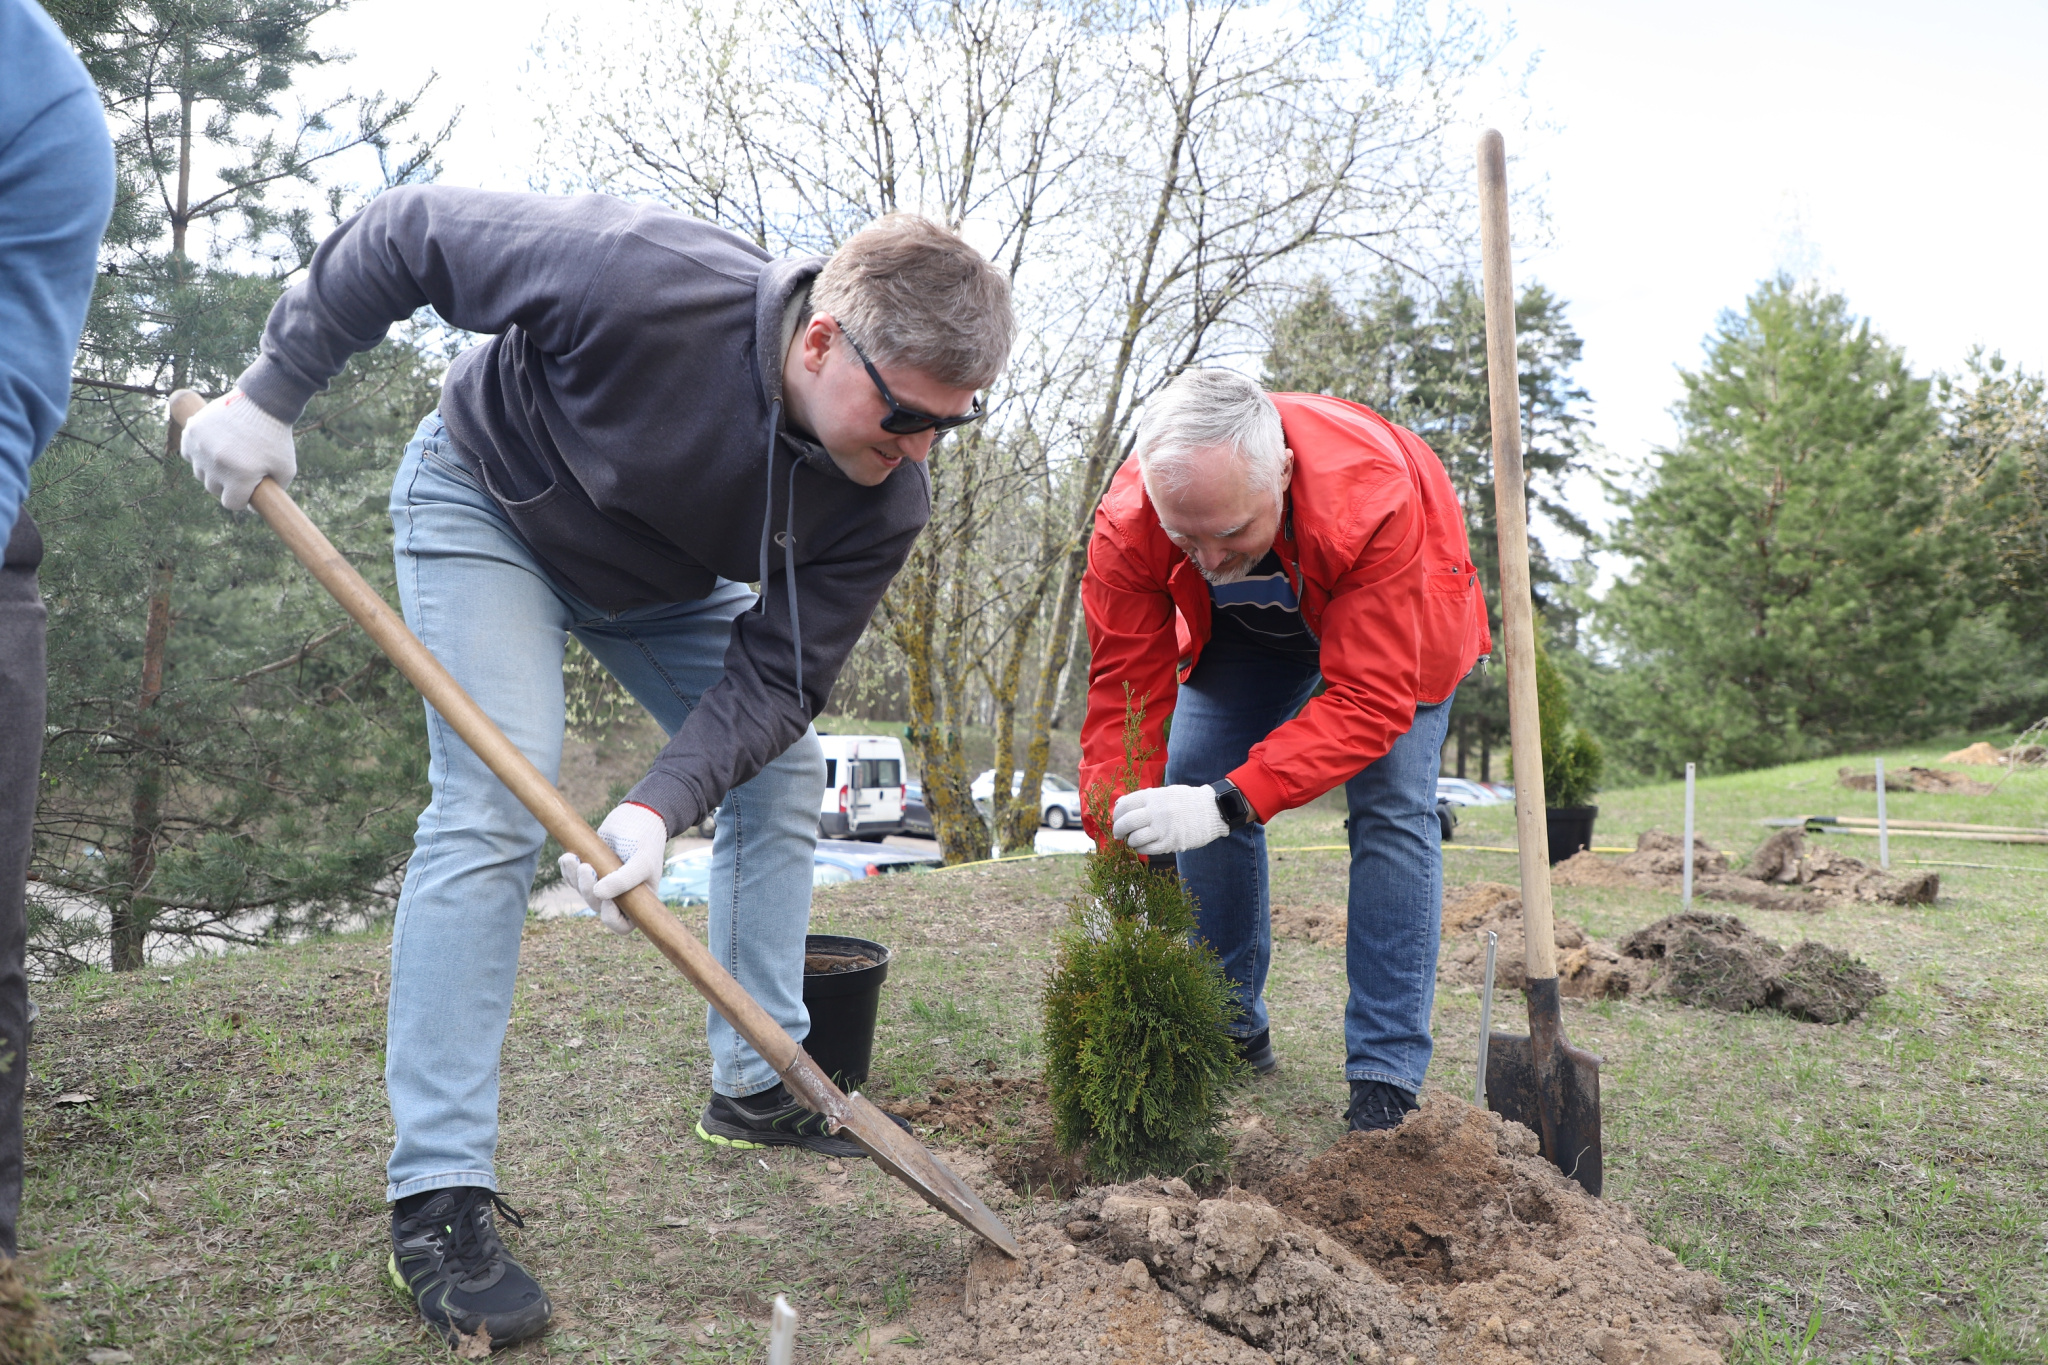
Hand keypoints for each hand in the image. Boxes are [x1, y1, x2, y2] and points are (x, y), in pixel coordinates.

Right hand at [180, 389, 295, 510]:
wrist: (263, 401)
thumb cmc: (276, 437)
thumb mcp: (286, 468)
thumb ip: (274, 492)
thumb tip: (251, 507)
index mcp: (240, 476)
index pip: (231, 504)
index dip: (241, 500)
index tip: (248, 490)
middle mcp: (216, 464)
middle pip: (214, 489)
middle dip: (227, 484)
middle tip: (241, 468)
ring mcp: (201, 447)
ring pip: (200, 472)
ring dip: (212, 469)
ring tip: (230, 455)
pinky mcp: (192, 432)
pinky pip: (189, 453)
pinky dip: (199, 453)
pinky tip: (214, 446)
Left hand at [558, 802, 668, 935]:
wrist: (637, 815)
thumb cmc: (646, 840)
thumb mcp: (642, 861)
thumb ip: (624, 880)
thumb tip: (599, 894)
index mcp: (637, 900)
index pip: (623, 925)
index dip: (612, 919)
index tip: (606, 902)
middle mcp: (620, 895)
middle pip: (598, 907)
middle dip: (588, 890)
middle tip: (587, 867)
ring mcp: (604, 882)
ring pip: (583, 893)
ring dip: (575, 879)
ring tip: (574, 859)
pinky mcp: (591, 868)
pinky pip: (573, 878)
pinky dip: (568, 869)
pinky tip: (568, 856)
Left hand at [1111, 784, 1228, 855]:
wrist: (1213, 810)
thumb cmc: (1187, 801)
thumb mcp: (1166, 792)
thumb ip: (1146, 799)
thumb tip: (1120, 805)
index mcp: (1154, 796)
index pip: (1125, 805)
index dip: (1117, 814)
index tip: (1117, 819)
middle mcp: (1156, 811)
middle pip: (1126, 823)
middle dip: (1118, 830)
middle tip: (1118, 834)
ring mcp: (1163, 828)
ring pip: (1135, 839)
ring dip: (1130, 841)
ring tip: (1133, 840)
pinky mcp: (1170, 843)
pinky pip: (1147, 849)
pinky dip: (1141, 849)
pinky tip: (1143, 846)